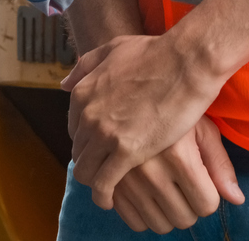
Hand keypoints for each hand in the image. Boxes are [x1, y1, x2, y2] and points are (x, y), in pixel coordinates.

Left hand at [66, 32, 227, 209]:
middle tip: (106, 170)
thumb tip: (64, 84)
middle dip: (90, 162)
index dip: (86, 141)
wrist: (184, 62)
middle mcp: (87, 115)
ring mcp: (104, 134)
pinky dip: (105, 195)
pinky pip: (104, 184)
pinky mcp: (125, 152)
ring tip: (107, 190)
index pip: (73, 129)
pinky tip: (112, 199)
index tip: (99, 148)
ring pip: (86, 172)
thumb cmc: (155, 53)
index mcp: (83, 93)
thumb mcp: (112, 49)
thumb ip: (86, 66)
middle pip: (78, 152)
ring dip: (94, 182)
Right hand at [100, 117, 242, 232]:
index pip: (206, 204)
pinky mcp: (110, 184)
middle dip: (190, 206)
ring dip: (168, 212)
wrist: (129, 89)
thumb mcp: (202, 128)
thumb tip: (237, 199)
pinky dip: (144, 216)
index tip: (203, 181)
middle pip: (184, 218)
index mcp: (178, 156)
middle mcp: (151, 171)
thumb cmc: (176, 106)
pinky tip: (148, 195)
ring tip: (167, 188)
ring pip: (159, 225)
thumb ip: (219, 165)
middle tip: (185, 185)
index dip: (209, 195)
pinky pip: (133, 222)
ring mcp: (127, 180)